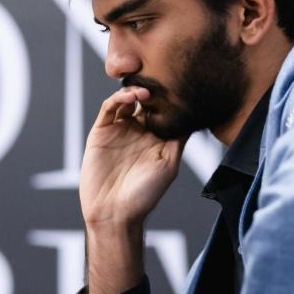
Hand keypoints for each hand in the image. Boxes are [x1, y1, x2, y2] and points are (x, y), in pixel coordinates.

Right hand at [80, 87, 184, 229]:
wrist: (114, 212)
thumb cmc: (145, 194)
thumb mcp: (169, 165)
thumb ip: (178, 139)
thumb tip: (193, 116)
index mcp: (155, 137)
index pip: (162, 108)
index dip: (168, 96)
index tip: (178, 86)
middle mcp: (137, 131)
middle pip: (144, 100)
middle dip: (152, 88)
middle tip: (160, 80)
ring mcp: (118, 130)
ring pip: (126, 100)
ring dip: (135, 91)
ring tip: (146, 91)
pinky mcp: (101, 132)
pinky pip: (109, 108)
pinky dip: (118, 98)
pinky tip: (130, 97)